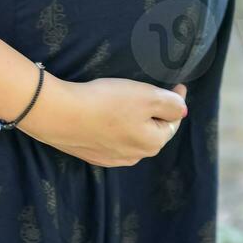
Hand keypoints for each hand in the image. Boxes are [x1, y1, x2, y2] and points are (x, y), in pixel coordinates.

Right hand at [17, 72, 188, 167]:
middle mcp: (135, 156)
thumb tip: (183, 110)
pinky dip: (114, 127)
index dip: (176, 100)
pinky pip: (111, 139)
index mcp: (153, 143)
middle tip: (153, 93)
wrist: (60, 115)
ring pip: (131, 136)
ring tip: (128, 103)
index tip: (178, 85)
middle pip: (153, 131)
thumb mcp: (147, 96)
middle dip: (156, 113)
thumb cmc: (106, 103)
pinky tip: (106, 116)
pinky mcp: (91, 154)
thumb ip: (172, 104)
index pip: (173, 121)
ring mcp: (111, 158)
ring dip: (134, 121)